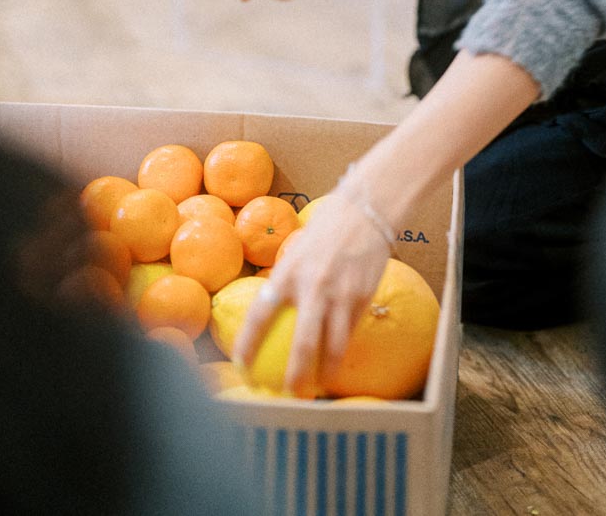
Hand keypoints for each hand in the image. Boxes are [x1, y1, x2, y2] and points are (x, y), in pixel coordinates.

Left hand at [233, 192, 389, 395]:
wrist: (365, 210)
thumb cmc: (326, 230)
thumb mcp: (297, 250)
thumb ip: (287, 279)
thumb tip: (271, 307)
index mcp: (288, 273)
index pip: (261, 314)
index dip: (248, 343)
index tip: (241, 365)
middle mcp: (313, 287)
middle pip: (303, 344)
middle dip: (296, 375)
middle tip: (289, 394)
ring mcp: (341, 294)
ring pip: (334, 346)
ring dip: (325, 372)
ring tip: (319, 388)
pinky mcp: (363, 296)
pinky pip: (351, 331)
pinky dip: (343, 349)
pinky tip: (338, 361)